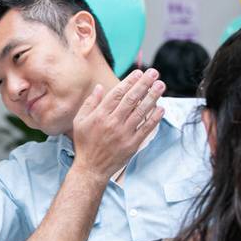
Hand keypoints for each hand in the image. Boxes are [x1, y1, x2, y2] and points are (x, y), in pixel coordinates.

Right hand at [72, 69, 164, 185]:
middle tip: (154, 73)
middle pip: (131, 99)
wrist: (91, 168)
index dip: (129, 81)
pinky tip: (161, 108)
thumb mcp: (79, 121)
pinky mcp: (132, 144)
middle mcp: (112, 123)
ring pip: (141, 112)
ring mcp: (124, 134)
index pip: (117, 94)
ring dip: (152, 97)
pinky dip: (154, 118)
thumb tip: (99, 87)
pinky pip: (146, 128)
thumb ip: (89, 103)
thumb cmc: (85, 144)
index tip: (139, 72)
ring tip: (161, 86)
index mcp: (99, 115)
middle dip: (144, 84)